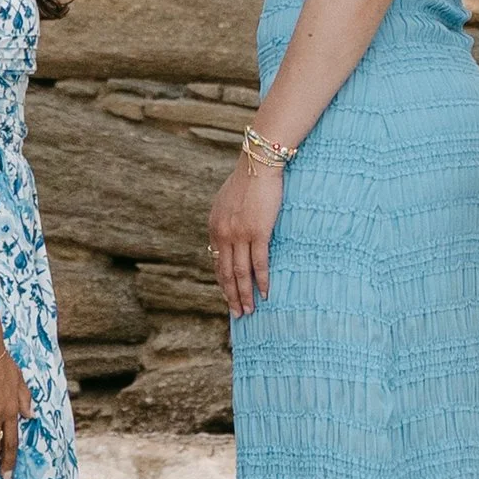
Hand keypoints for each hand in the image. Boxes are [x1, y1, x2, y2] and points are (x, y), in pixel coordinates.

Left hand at [209, 152, 280, 317]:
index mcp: (214, 228)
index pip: (217, 262)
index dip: (222, 282)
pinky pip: (258, 263)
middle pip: (225, 272)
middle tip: (237, 313)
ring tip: (248, 310)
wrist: (258, 165)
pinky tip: (264, 294)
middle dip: (231, 295)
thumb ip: (226, 221)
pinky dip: (261, 281)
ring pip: (240, 273)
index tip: (227, 296)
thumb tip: (230, 233)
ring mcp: (239, 235)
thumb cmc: (247, 181)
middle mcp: (223, 234)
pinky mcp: (257, 233)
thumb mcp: (228, 203)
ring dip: (244, 294)